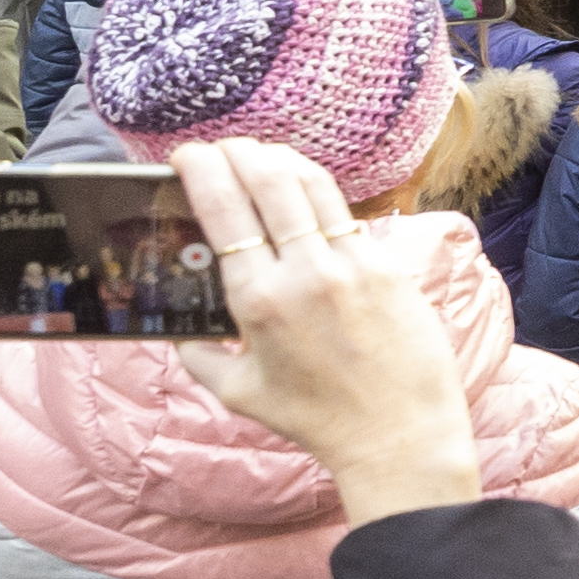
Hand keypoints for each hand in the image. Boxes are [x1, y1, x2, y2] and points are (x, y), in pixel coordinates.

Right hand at [167, 141, 480, 521]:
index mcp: (258, 301)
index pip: (224, 213)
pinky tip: (306, 188)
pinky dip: (320, 192)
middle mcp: (304, 273)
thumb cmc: (316, 418)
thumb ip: (200, 357)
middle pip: (268, 182)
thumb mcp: (239, 393)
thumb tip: (180, 332)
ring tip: (260, 153)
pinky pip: (348, 214)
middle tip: (221, 145)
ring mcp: (352, 264)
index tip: (188, 154)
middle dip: (239, 152)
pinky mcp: (389, 266)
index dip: (203, 170)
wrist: (398, 432)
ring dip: (281, 159)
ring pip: (312, 186)